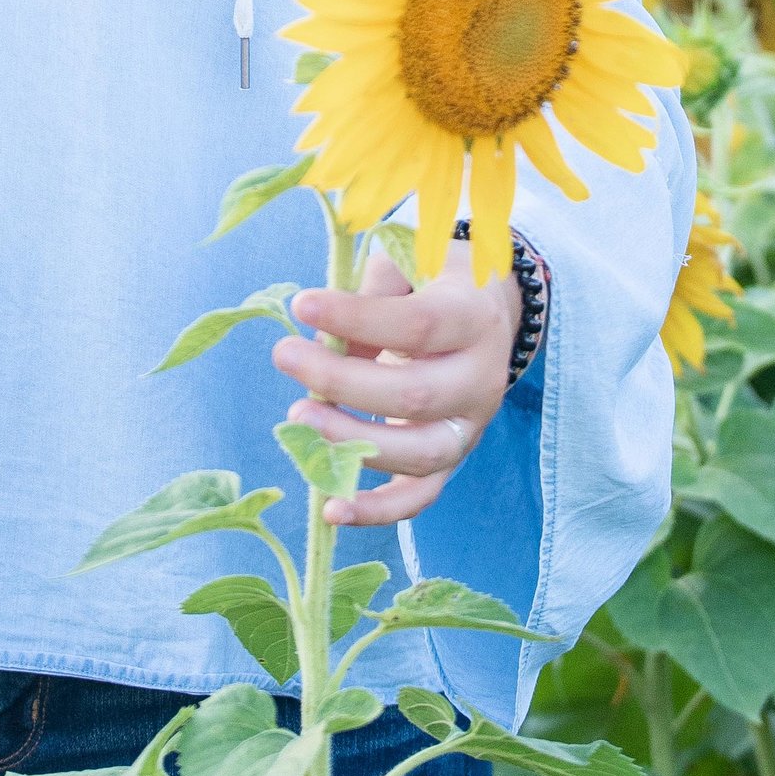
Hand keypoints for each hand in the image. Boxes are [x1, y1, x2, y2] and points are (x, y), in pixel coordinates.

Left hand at [272, 241, 518, 527]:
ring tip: (296, 414)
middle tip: (284, 355)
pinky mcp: (452, 458)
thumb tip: (325, 346)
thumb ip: (371, 295)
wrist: (489, 311)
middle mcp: (482, 379)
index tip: (302, 304)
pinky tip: (332, 509)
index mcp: (475, 320)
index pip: (417, 326)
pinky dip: (377, 511)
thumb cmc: (436, 279)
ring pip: (416, 454)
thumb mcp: (411, 263)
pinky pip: (420, 496)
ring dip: (350, 442)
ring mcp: (469, 426)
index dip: (357, 318)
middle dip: (340, 381)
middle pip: (413, 396)